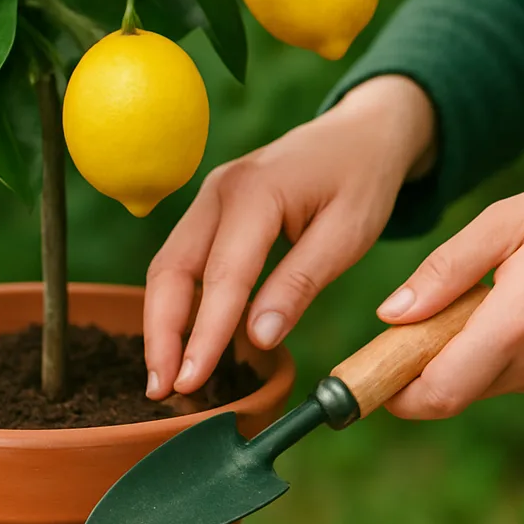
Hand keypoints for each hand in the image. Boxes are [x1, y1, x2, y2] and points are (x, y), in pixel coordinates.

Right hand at [143, 74, 436, 399]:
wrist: (360, 133)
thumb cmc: (361, 181)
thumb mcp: (347, 234)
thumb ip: (299, 283)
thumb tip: (259, 339)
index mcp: (256, 192)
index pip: (222, 276)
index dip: (205, 334)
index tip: (190, 383)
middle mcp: (219, 190)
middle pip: (172, 268)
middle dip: (162, 332)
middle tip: (162, 390)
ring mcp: (209, 196)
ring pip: (168, 264)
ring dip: (162, 320)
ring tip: (167, 375)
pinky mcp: (211, 208)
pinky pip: (182, 257)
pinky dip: (177, 300)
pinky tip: (183, 337)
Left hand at [379, 173, 523, 418]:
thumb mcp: (502, 223)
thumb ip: (443, 272)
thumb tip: (391, 315)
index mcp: (517, 324)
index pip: (441, 390)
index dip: (394, 393)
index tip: (362, 376)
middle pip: (452, 392)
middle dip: (414, 369)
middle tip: (398, 328)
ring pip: (476, 385)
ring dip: (449, 358)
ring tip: (458, 303)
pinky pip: (504, 377)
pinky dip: (481, 354)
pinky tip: (491, 310)